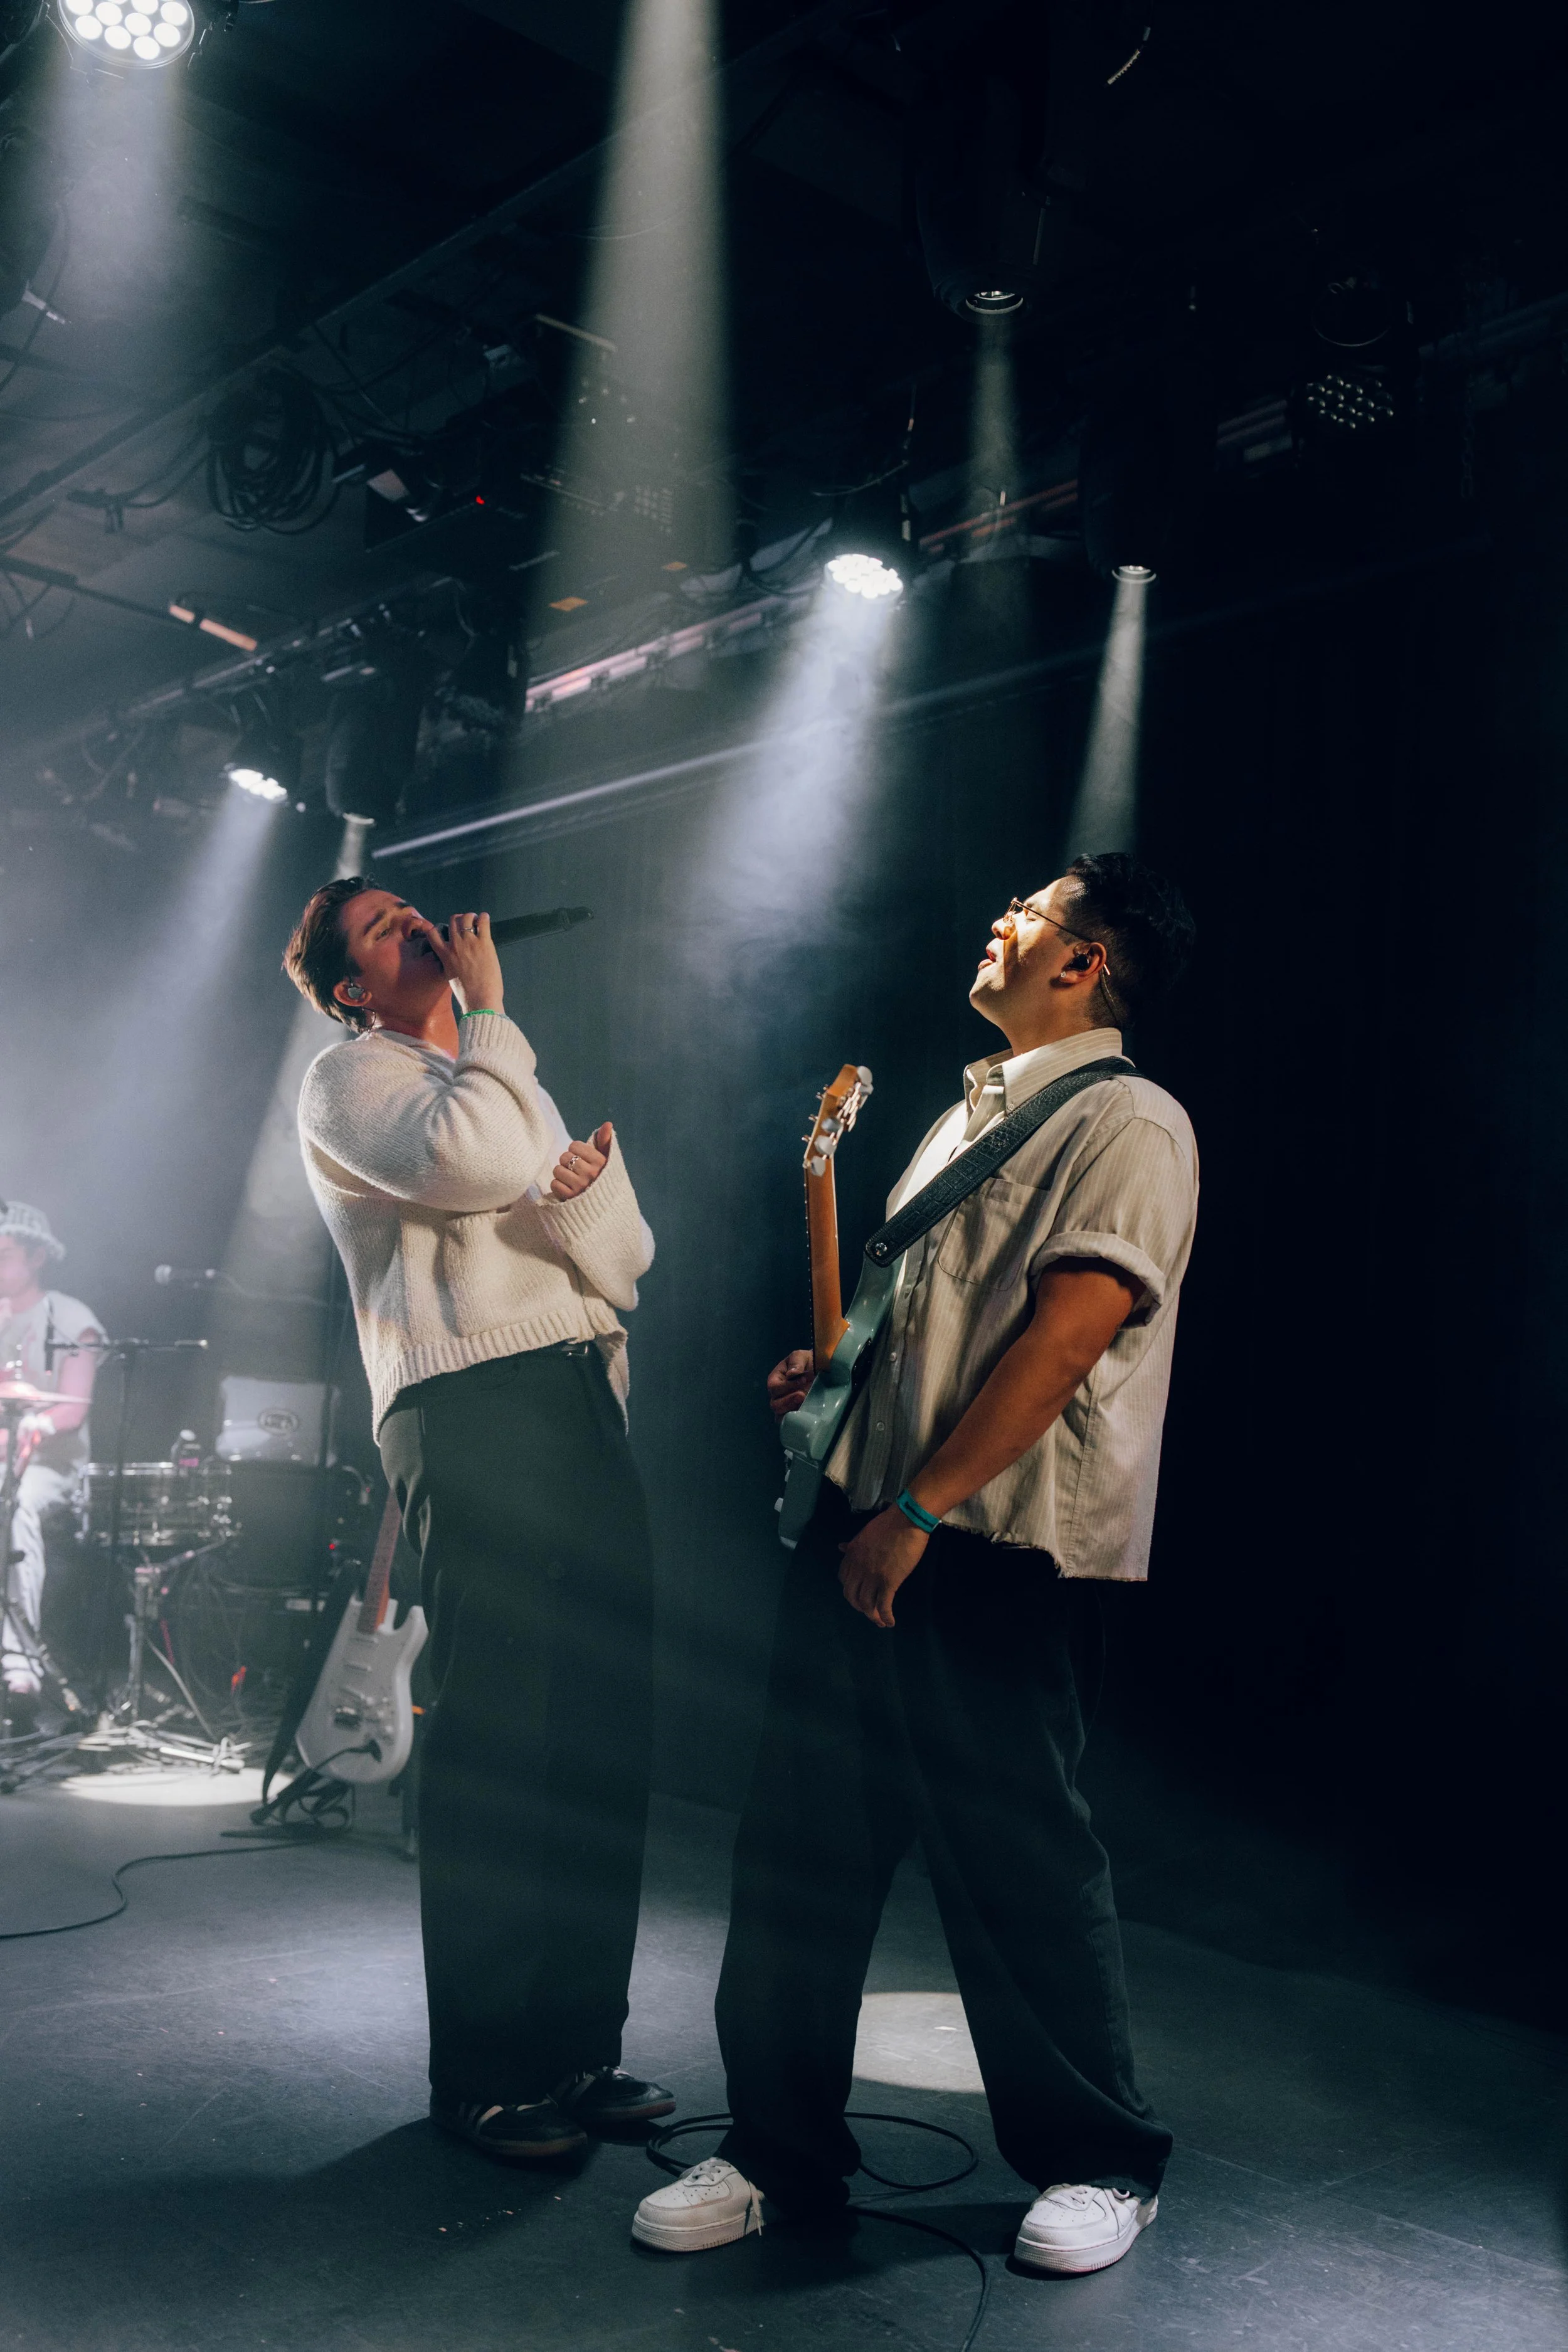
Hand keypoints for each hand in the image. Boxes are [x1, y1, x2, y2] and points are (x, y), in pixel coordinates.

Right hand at [415, 910, 504, 1016]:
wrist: (480, 998)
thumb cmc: (466, 992)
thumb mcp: (450, 975)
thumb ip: (449, 962)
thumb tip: (451, 958)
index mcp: (444, 954)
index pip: (433, 933)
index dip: (440, 928)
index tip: (447, 930)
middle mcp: (455, 945)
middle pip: (453, 920)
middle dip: (460, 919)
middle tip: (467, 924)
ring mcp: (469, 942)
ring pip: (466, 918)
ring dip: (471, 917)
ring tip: (476, 921)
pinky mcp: (484, 943)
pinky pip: (483, 922)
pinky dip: (484, 918)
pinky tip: (485, 919)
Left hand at [550, 1121, 612, 1199]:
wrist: (604, 1207)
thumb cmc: (602, 1178)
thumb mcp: (607, 1160)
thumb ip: (605, 1141)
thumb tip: (608, 1123)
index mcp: (600, 1162)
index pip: (575, 1146)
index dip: (576, 1151)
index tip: (582, 1159)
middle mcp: (591, 1174)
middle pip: (564, 1157)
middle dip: (567, 1162)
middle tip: (575, 1170)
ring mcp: (580, 1187)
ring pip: (558, 1170)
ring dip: (562, 1174)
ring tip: (571, 1179)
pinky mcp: (570, 1198)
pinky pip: (554, 1184)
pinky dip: (558, 1186)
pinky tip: (567, 1189)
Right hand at [766, 1348, 814, 1420]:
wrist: (822, 1370)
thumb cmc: (808, 1361)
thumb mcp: (801, 1356)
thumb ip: (796, 1362)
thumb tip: (792, 1375)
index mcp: (776, 1379)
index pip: (774, 1387)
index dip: (786, 1386)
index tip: (802, 1380)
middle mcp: (778, 1395)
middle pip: (775, 1404)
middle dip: (788, 1401)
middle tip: (803, 1395)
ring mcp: (786, 1406)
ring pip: (780, 1416)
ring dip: (792, 1411)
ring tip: (805, 1404)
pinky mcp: (796, 1413)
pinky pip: (791, 1421)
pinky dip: (797, 1420)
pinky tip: (807, 1414)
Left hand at [838, 1505, 927, 1629]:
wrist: (906, 1520)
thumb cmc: (889, 1523)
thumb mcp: (864, 1533)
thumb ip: (853, 1544)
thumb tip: (840, 1547)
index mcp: (852, 1555)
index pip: (844, 1578)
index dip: (850, 1588)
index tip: (858, 1592)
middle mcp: (859, 1568)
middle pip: (851, 1595)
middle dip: (858, 1606)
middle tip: (868, 1610)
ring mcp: (873, 1576)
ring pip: (866, 1604)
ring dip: (872, 1617)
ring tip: (880, 1622)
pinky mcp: (889, 1582)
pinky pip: (883, 1605)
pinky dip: (886, 1617)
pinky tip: (890, 1622)